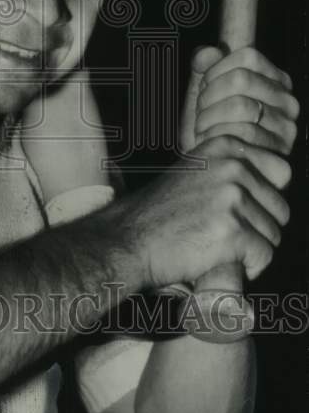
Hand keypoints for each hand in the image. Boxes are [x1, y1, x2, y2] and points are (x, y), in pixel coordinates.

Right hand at [113, 133, 291, 287]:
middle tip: (223, 232)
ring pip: (274, 234)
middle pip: (280, 207)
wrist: (130, 240)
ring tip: (217, 244)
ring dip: (252, 247)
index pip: (282, 172)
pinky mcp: (233, 230)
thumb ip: (234, 167)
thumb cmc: (162, 212)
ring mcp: (233, 197)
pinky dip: (248, 267)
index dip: (264, 198)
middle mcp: (232, 165)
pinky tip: (220, 259)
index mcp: (226, 146)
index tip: (237, 208)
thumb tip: (281, 176)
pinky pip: (265, 256)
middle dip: (259, 227)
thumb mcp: (197, 171)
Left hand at [180, 46, 297, 156]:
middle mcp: (288, 103)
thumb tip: (207, 52)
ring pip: (241, 105)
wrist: (215, 167)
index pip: (247, 58)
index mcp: (275, 81)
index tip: (204, 87)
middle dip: (210, 95)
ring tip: (203, 128)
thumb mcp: (205, 89)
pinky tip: (209, 142)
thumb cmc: (211, 125)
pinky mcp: (279, 154)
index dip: (217, 69)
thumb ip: (204, 65)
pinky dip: (217, 137)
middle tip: (200, 111)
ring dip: (210, 117)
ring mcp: (287, 129)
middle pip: (241, 79)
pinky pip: (242, 135)